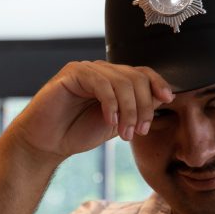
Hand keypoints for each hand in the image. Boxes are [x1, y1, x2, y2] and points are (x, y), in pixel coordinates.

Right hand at [8, 60, 173, 160]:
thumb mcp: (117, 123)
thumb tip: (163, 98)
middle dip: (143, 106)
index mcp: (111, 79)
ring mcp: (86, 70)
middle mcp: (100, 71)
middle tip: (138, 131)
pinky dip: (111, 104)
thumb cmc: (77, 133)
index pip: (141, 73)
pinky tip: (110, 121)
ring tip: (125, 133)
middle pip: (136, 77)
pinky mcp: (72, 73)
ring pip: (121, 81)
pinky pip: (101, 83)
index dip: (157, 83)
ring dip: (129, 110)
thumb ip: (136, 110)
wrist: (46, 144)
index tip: (168, 100)